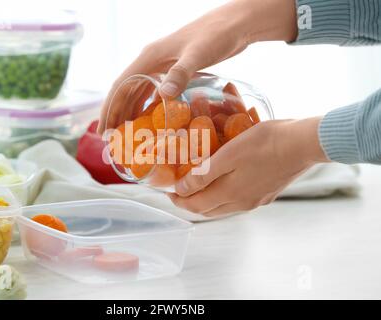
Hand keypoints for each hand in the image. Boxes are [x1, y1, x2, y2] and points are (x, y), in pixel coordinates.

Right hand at [97, 0, 297, 132]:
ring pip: (139, 92)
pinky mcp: (176, 70)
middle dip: (116, 115)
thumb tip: (164, 96)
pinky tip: (150, 121)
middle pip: (126, 91)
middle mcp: (152, 61)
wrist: (235, 24)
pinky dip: (148, 107)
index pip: (121, 86)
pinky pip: (154, 91)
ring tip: (126, 134)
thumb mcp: (198, 54)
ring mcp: (163, 66)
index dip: (110, 109)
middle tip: (111, 139)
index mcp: (150, 57)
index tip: (104, 131)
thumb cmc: (216, 35)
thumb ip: (181, 73)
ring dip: (130, 112)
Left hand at [168, 117, 328, 215]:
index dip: (179, 200)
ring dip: (207, 200)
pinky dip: (223, 195)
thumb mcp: (228, 155)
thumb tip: (182, 190)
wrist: (303, 144)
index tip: (168, 192)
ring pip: (223, 207)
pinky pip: (237, 200)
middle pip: (208, 210)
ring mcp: (256, 200)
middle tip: (179, 190)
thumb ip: (204, 175)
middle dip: (190, 202)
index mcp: (230, 195)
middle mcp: (242, 203)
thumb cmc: (264, 144)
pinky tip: (224, 182)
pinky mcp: (266, 193)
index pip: (196, 206)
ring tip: (197, 186)